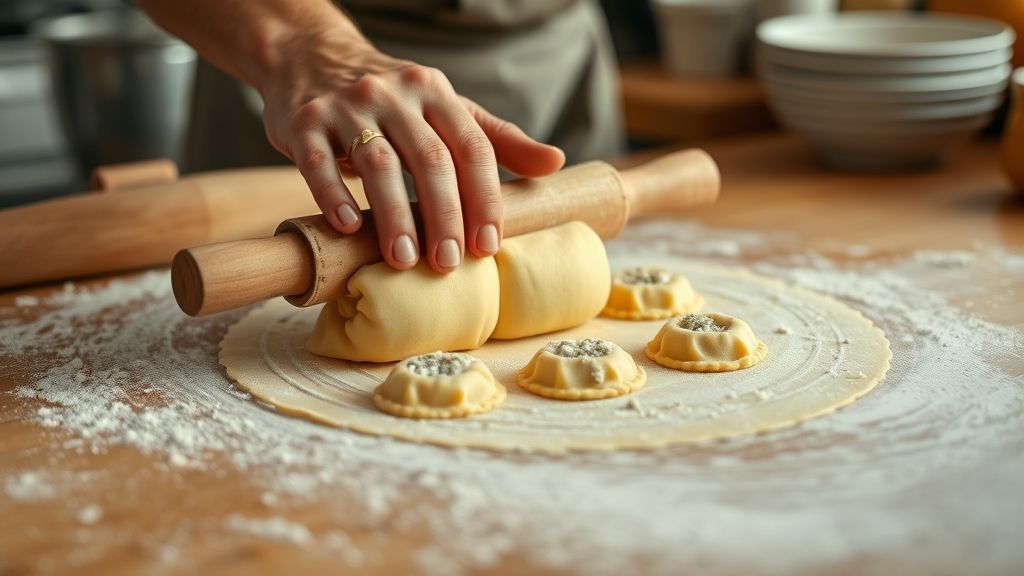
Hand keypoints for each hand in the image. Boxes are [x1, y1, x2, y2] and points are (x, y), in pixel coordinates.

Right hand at [259, 29, 565, 271]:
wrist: (310, 56)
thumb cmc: (391, 100)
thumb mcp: (446, 109)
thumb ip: (496, 139)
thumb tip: (556, 163)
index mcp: (435, 92)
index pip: (471, 148)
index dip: (484, 198)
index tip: (488, 245)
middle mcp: (394, 93)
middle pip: (430, 159)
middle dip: (443, 215)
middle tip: (447, 263)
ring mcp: (347, 105)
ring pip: (377, 162)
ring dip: (394, 215)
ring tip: (403, 259)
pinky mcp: (303, 121)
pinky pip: (318, 160)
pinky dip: (333, 194)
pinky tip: (348, 227)